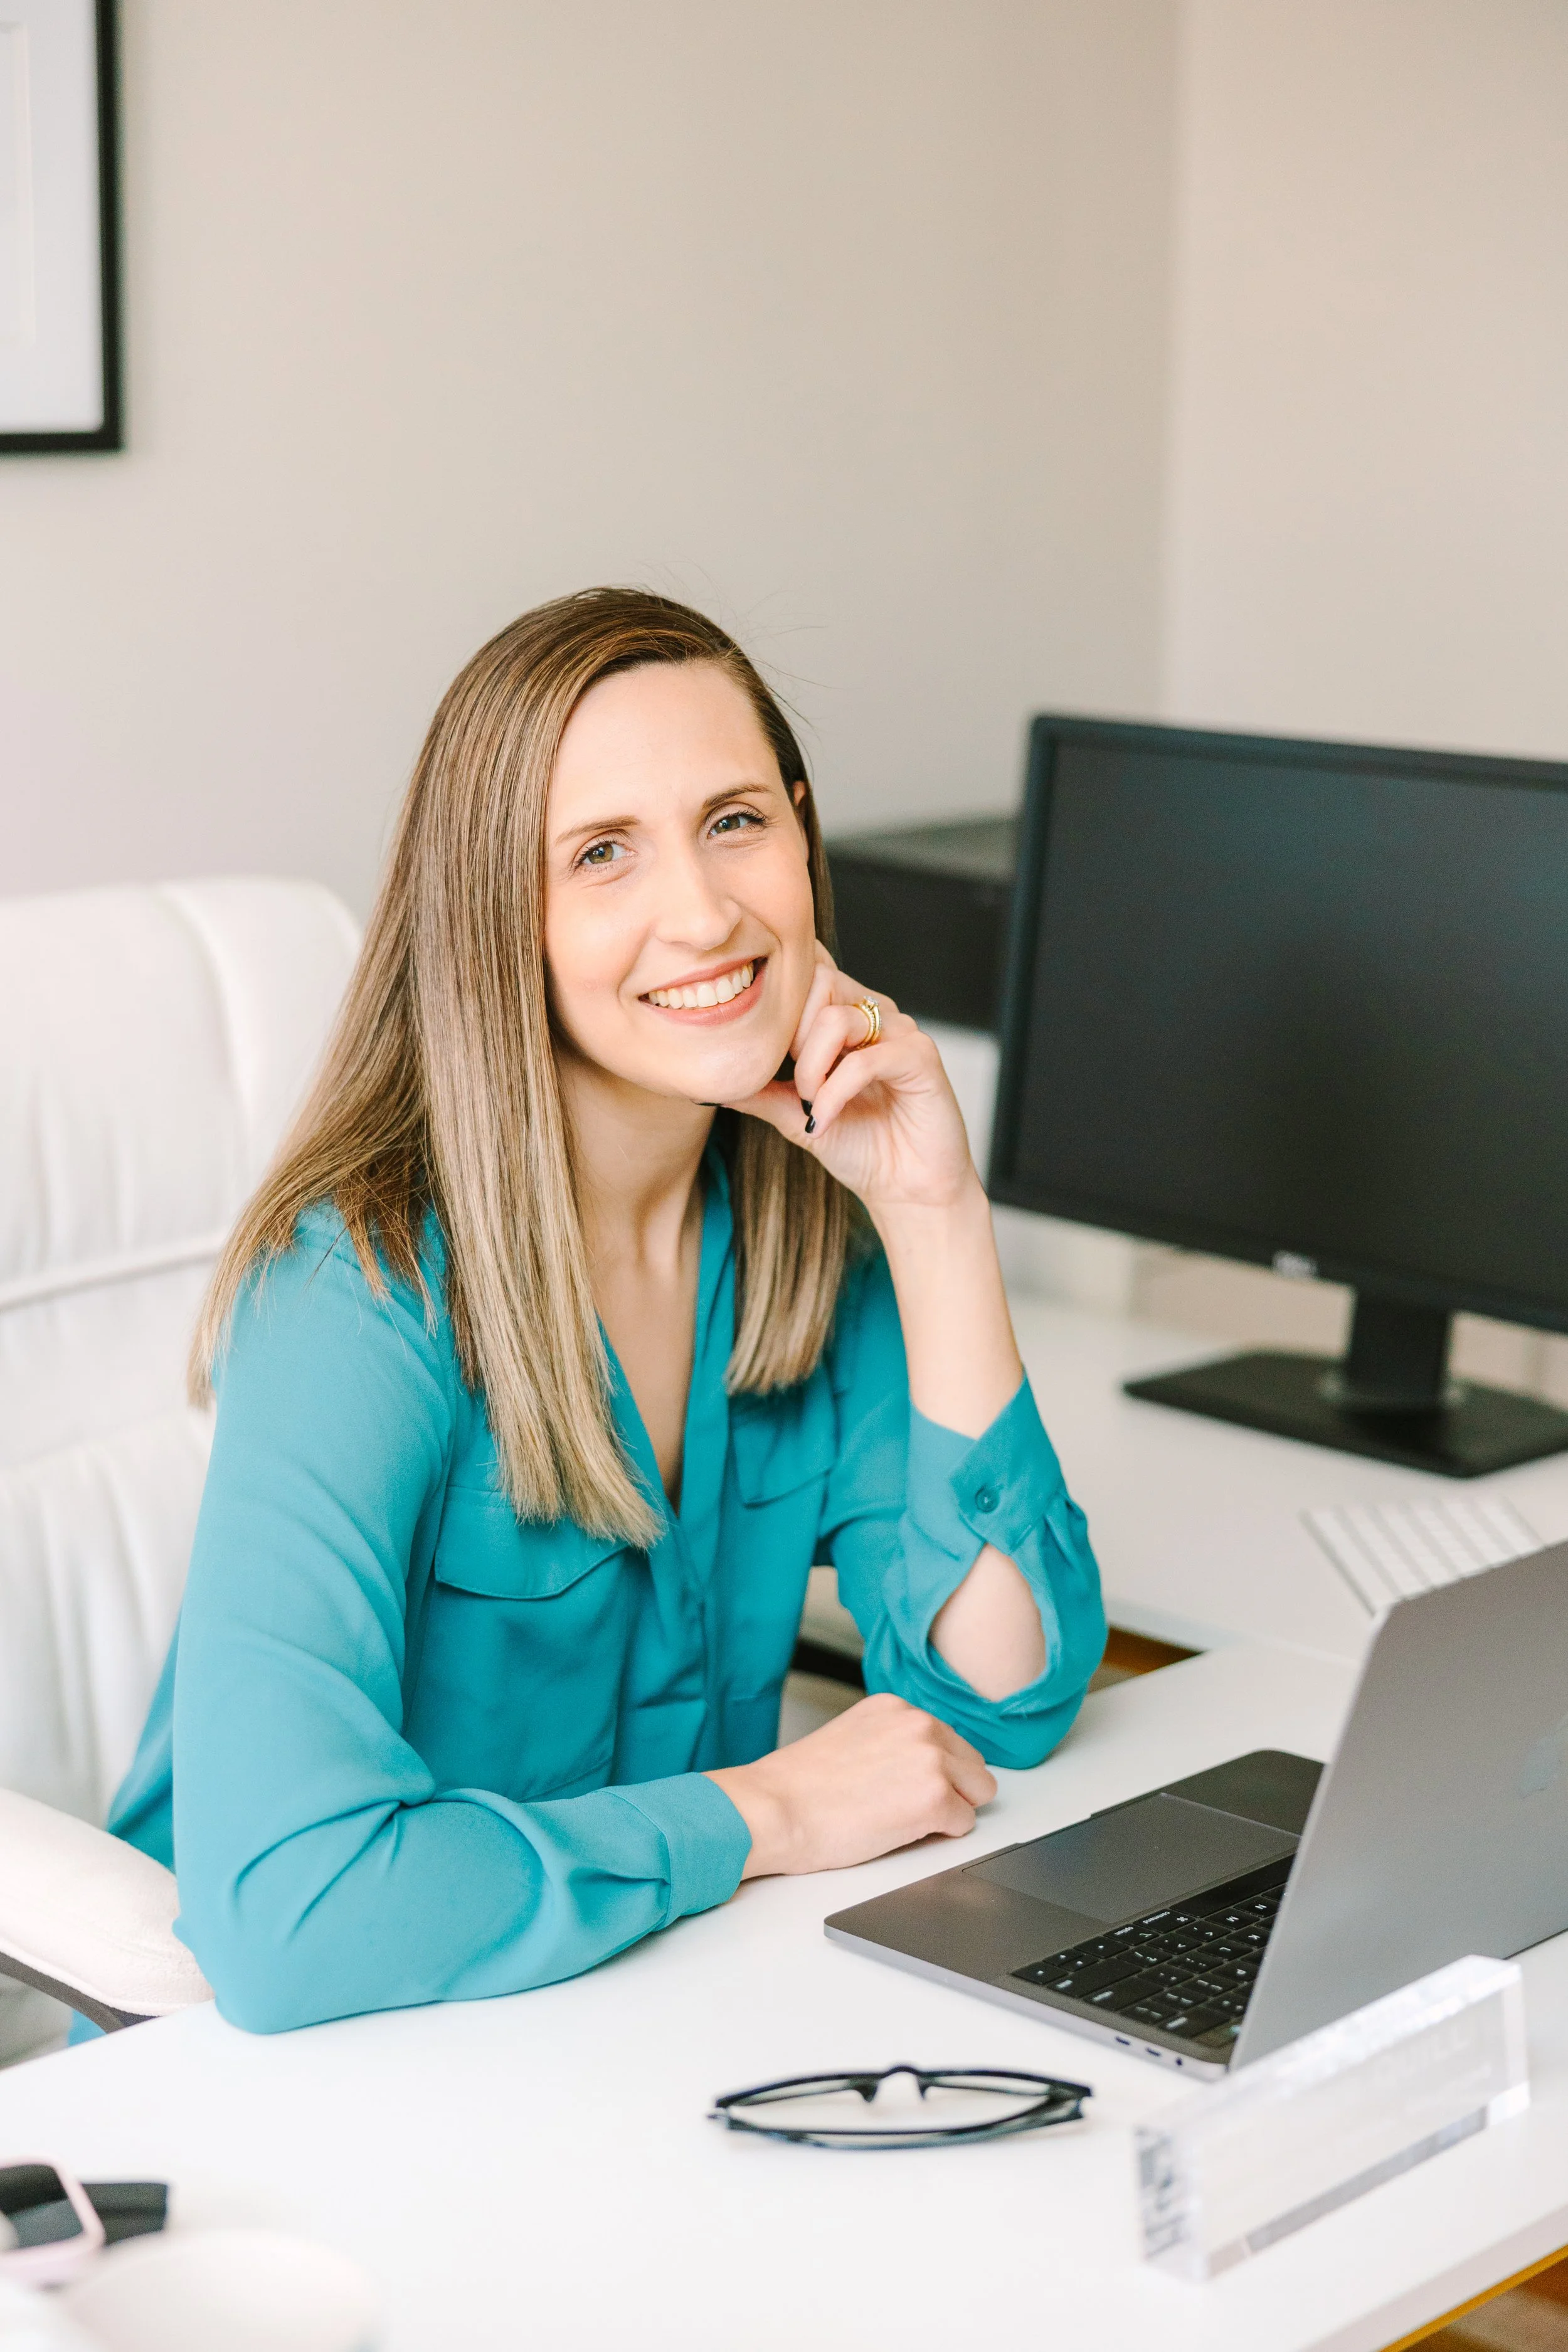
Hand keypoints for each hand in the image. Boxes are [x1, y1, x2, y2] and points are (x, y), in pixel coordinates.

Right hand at [706, 1690, 997, 1877]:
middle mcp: (919, 1723)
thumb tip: (915, 1768)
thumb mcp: (851, 1738)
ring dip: (950, 1810)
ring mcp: (931, 1758)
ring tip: (902, 1818)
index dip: (931, 1772)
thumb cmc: (799, 1787)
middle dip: (951, 1790)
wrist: (774, 1809)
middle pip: (972, 1764)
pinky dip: (940, 1836)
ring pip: (978, 1792)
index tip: (906, 1787)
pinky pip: (964, 1825)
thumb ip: (891, 1741)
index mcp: (896, 1707)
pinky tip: (900, 1832)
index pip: (946, 1740)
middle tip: (905, 1807)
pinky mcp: (935, 1797)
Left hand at [729, 945, 977, 1214]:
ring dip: (811, 1068)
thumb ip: (760, 1091)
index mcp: (845, 1015)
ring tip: (811, 1104)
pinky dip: (835, 1093)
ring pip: (837, 1018)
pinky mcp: (920, 1056)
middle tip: (796, 1085)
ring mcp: (899, 1030)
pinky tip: (825, 1120)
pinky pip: (866, 1059)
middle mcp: (873, 1012)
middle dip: (792, 1036)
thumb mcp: (796, 1116)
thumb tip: (709, 1080)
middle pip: (818, 981)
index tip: (773, 1060)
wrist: (907, 1190)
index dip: (780, 1009)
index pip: (807, 972)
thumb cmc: (860, 1147)